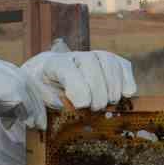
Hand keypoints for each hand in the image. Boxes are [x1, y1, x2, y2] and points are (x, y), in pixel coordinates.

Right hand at [0, 56, 45, 141]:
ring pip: (25, 89)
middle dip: (37, 98)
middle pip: (23, 79)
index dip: (29, 90)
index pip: (14, 74)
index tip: (39, 104)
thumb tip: (16, 112)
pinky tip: (29, 123)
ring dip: (34, 108)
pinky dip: (28, 111)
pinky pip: (22, 98)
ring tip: (37, 124)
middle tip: (45, 114)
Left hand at [21, 48, 136, 109]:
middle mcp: (74, 56)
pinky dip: (127, 79)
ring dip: (113, 85)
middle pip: (91, 64)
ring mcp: (93, 56)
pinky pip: (122, 64)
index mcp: (53, 64)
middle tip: (96, 108)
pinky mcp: (108, 61)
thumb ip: (45, 98)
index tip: (82, 105)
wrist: (49, 74)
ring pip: (108, 61)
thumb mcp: (36, 95)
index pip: (68, 70)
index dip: (78, 88)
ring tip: (111, 102)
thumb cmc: (44, 88)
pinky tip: (127, 93)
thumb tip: (60, 104)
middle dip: (97, 90)